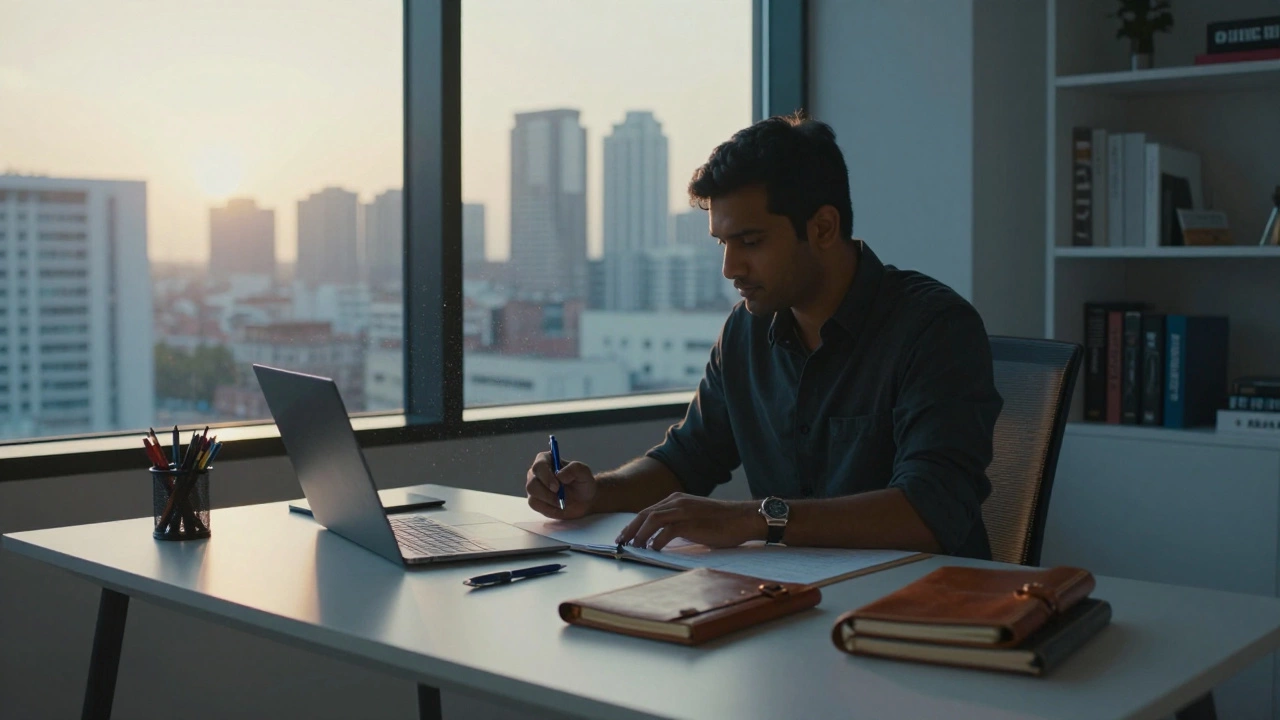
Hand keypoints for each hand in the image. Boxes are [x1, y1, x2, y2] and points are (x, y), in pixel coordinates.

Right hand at [525, 451, 597, 519]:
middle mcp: (536, 472)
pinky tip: (559, 506)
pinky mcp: (534, 500)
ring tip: (562, 502)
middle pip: (532, 483)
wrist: (584, 500)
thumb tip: (559, 475)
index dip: (546, 477)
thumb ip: (575, 469)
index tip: (557, 487)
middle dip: (546, 493)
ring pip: (532, 495)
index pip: (539, 466)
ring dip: (549, 501)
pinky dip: (548, 508)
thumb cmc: (583, 483)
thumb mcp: (584, 473)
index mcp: (546, 459)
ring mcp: (534, 486)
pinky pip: (536, 505)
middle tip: (560, 498)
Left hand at [616, 494, 762, 550]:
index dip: (634, 524)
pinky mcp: (691, 522)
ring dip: (640, 535)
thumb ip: (678, 524)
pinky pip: (668, 531)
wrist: (744, 518)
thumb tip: (661, 538)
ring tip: (634, 548)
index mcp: (676, 500)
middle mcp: (677, 502)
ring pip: (652, 520)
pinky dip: (657, 540)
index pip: (648, 511)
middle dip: (630, 529)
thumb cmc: (722, 522)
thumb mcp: (694, 519)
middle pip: (645, 514)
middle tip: (620, 543)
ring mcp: (684, 510)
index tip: (624, 536)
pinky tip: (653, 550)